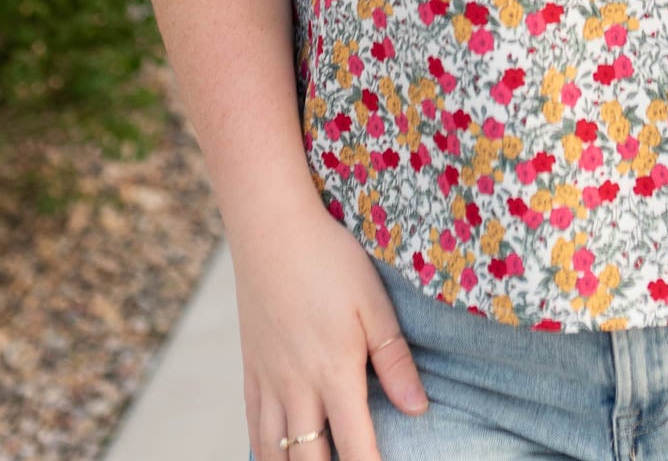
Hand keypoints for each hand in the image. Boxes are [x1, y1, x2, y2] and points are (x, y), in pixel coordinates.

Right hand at [232, 195, 428, 460]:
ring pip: (274, 453)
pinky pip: (253, 427)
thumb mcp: (373, 303)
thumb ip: (394, 359)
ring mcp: (268, 381)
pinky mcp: (250, 369)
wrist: (270, 228)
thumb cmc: (329, 260)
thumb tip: (417, 409)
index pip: (355, 447)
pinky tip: (277, 455)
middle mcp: (296, 387)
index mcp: (334, 373)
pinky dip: (265, 451)